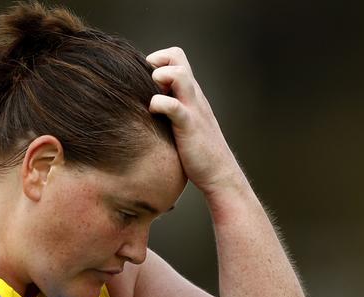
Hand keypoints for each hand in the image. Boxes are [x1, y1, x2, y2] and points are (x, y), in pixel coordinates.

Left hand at [147, 47, 243, 195]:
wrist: (219, 173)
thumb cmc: (196, 150)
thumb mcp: (184, 121)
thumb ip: (171, 108)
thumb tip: (144, 105)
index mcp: (190, 92)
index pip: (175, 56)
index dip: (156, 60)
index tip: (145, 80)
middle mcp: (193, 95)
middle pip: (176, 56)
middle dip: (156, 62)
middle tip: (147, 86)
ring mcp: (192, 109)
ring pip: (179, 74)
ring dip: (160, 78)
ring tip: (152, 96)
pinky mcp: (189, 126)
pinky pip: (174, 106)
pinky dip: (159, 104)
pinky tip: (153, 113)